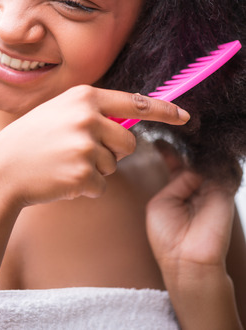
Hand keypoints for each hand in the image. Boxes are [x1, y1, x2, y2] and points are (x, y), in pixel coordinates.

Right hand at [0, 86, 189, 206]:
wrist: (0, 170)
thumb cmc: (31, 140)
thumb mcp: (60, 112)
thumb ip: (94, 112)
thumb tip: (129, 121)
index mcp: (84, 97)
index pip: (134, 102)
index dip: (163, 110)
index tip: (184, 115)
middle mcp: (87, 117)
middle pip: (129, 143)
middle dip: (114, 153)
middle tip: (82, 153)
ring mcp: (85, 146)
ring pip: (114, 166)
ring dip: (96, 170)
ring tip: (65, 163)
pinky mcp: (82, 174)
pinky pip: (100, 185)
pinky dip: (85, 188)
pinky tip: (61, 179)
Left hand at [146, 140, 237, 272]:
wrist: (186, 260)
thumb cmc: (167, 236)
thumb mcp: (161, 203)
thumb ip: (176, 182)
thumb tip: (192, 168)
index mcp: (177, 191)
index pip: (176, 164)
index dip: (169, 150)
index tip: (159, 137)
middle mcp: (195, 188)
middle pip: (194, 158)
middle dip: (188, 143)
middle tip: (180, 124)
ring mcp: (211, 189)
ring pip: (211, 160)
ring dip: (204, 146)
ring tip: (194, 129)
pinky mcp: (225, 192)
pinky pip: (226, 168)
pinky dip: (220, 155)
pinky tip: (209, 143)